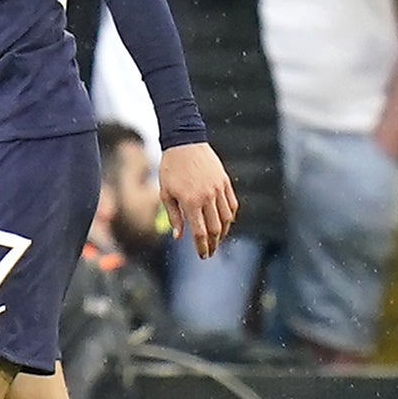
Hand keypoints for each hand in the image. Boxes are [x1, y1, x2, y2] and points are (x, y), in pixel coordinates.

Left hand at [159, 140, 236, 258]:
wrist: (184, 143)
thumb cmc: (170, 168)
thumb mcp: (165, 193)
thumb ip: (174, 216)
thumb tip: (178, 237)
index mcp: (190, 202)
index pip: (199, 232)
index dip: (202, 247)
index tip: (203, 256)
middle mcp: (207, 197)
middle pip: (216, 229)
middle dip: (213, 244)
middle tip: (210, 252)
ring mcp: (218, 189)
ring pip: (227, 218)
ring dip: (223, 232)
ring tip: (217, 239)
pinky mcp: (225, 182)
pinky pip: (232, 205)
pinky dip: (230, 216)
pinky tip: (225, 222)